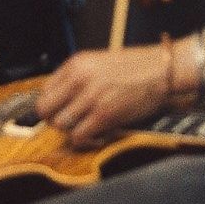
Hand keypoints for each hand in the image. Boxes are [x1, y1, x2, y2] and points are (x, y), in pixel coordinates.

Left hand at [35, 45, 170, 147]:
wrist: (161, 69)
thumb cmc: (133, 68)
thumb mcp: (96, 62)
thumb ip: (75, 77)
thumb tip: (59, 98)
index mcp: (75, 64)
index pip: (43, 90)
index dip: (50, 105)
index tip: (58, 111)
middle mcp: (78, 79)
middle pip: (45, 109)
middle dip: (54, 119)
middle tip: (68, 122)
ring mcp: (91, 97)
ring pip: (60, 124)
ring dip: (70, 131)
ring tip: (83, 129)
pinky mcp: (105, 114)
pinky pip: (79, 135)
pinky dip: (84, 140)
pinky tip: (94, 136)